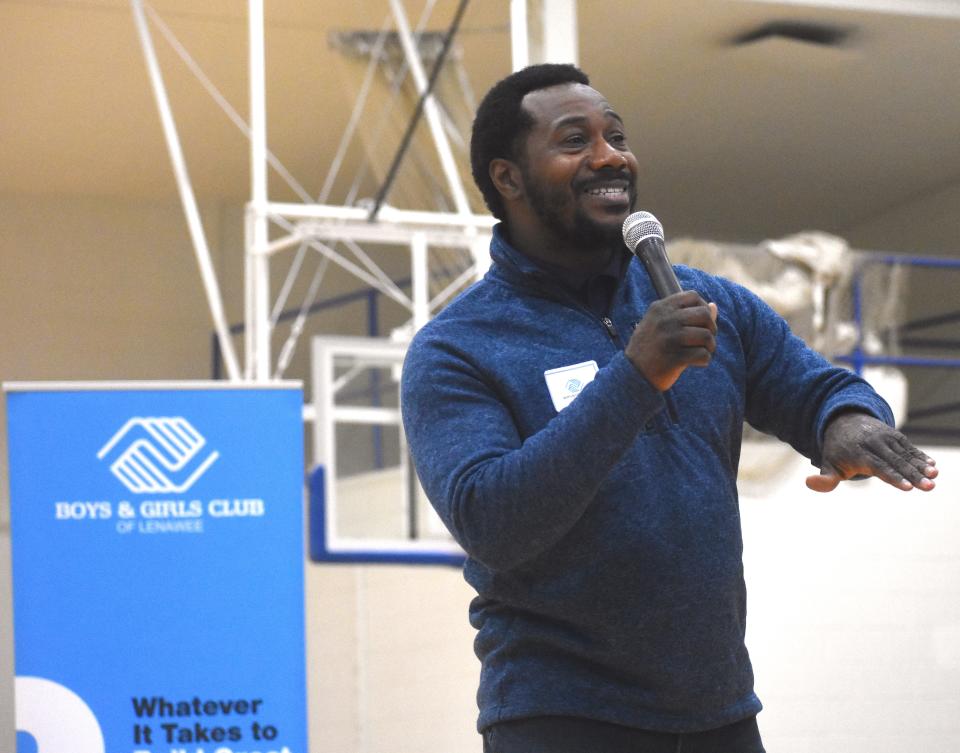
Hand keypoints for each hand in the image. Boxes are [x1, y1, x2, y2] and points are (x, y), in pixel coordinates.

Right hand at [626, 291, 717, 390]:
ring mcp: (670, 339)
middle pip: (704, 314)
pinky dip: (704, 360)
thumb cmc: (650, 347)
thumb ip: (685, 314)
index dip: (703, 308)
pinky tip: (696, 363)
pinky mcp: (675, 358)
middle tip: (705, 340)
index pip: (693, 296)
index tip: (700, 322)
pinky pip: (703, 355)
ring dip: (710, 346)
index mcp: (660, 308)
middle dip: (711, 328)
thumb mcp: (660, 324)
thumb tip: (713, 305)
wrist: (632, 373)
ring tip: (702, 352)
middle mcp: (665, 320)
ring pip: (707, 335)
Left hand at [805, 412, 937, 492]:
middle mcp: (873, 443)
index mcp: (857, 453)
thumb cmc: (837, 451)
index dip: (893, 477)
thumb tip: (808, 483)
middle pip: (895, 461)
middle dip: (912, 474)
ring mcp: (885, 438)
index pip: (878, 467)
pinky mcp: (894, 435)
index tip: (907, 487)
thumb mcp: (828, 464)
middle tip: (928, 487)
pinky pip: (909, 447)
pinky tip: (932, 466)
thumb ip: (824, 478)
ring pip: (905, 454)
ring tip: (934, 476)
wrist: (844, 421)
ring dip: (920, 465)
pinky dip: (920, 455)